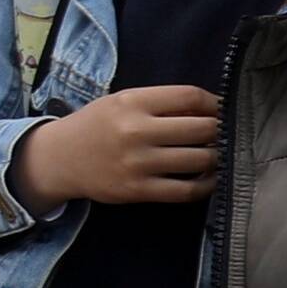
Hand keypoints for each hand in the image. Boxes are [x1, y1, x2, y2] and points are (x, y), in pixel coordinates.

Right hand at [9, 84, 227, 209]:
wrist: (60, 159)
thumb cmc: (97, 125)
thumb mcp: (122, 102)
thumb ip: (160, 104)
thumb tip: (211, 110)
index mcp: (132, 102)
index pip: (190, 97)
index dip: (216, 102)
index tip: (223, 109)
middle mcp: (136, 131)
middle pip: (201, 128)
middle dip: (222, 130)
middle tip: (226, 132)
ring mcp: (138, 163)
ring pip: (200, 159)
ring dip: (218, 156)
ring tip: (220, 153)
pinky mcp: (139, 190)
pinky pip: (186, 190)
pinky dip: (207, 184)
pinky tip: (211, 178)